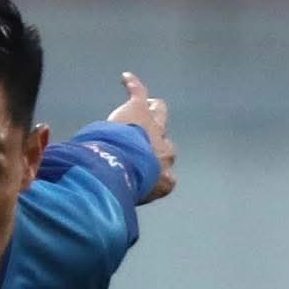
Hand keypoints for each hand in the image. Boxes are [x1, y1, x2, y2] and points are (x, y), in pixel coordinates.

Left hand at [113, 71, 175, 201]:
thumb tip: (124, 210)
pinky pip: (139, 94)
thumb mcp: (136, 200)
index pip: (167, 173)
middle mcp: (164, 151)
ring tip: (147, 106)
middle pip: (166, 142)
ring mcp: (153, 129)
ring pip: (159, 114)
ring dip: (153, 111)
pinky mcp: (139, 111)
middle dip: (156, 140)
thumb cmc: (128, 187)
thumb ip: (135, 197)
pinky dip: (133, 85)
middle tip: (143, 138)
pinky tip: (126, 78)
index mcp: (165, 177)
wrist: (121, 168)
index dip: (154, 171)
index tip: (144, 174)